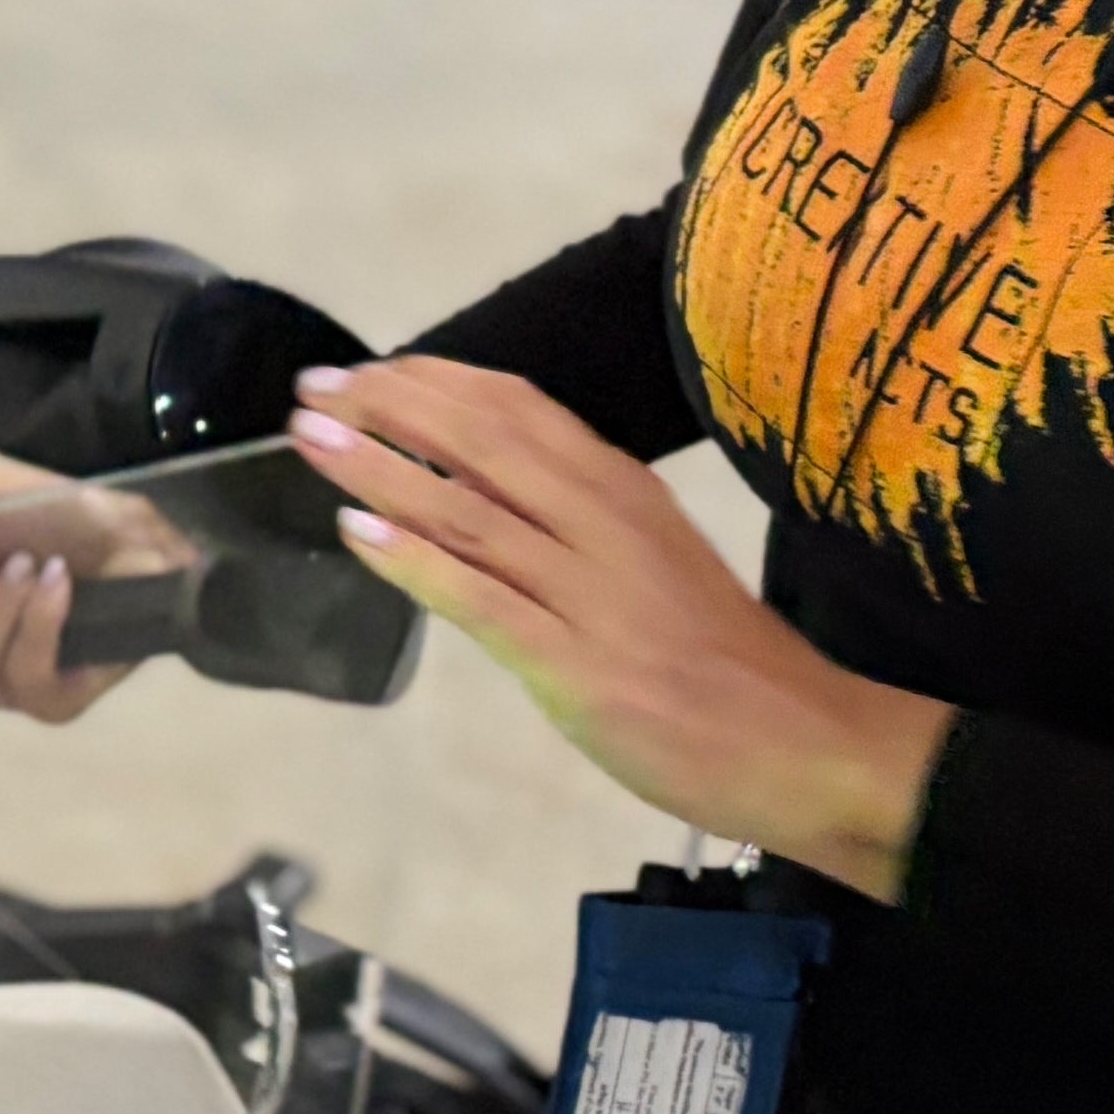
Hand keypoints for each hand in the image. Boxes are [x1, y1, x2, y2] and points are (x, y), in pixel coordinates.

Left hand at [291, 358, 952, 898]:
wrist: (803, 743)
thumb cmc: (724, 661)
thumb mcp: (653, 560)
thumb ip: (577, 523)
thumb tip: (480, 492)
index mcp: (625, 491)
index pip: (518, 409)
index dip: (434, 382)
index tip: (369, 369)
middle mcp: (604, 524)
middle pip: (482, 442)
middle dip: (389, 408)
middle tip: (314, 390)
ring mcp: (589, 593)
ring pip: (467, 510)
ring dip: (380, 468)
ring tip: (311, 441)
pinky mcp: (574, 664)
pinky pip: (480, 598)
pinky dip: (413, 559)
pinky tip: (357, 531)